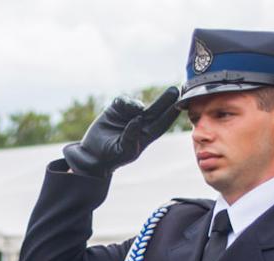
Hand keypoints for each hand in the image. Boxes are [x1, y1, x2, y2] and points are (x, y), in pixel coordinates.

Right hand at [61, 88, 180, 177]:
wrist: (92, 154)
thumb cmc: (111, 157)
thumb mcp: (123, 151)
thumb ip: (131, 137)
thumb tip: (138, 119)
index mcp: (146, 135)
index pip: (163, 122)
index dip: (172, 113)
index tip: (181, 104)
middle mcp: (140, 124)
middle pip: (157, 109)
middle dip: (166, 99)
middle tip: (176, 89)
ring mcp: (129, 115)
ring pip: (139, 104)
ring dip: (137, 104)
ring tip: (134, 110)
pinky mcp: (116, 109)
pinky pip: (123, 101)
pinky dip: (125, 102)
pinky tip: (121, 107)